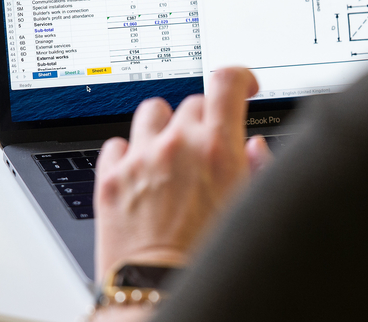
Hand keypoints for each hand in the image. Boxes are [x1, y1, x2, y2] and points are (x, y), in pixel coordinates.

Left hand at [93, 68, 272, 279]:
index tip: (242, 85)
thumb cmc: (206, 258)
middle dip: (204, 120)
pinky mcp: (109, 178)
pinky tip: (141, 175)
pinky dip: (129, 154)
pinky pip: (116, 144)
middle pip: (192, 102)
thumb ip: (258, 168)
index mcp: (218, 149)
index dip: (239, 76)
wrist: (159, 291)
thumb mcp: (249, 208)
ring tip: (170, 154)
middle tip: (208, 149)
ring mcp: (140, 159)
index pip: (226, 81)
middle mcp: (177, 145)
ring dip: (164, 127)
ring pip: (152, 112)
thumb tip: (254, 149)